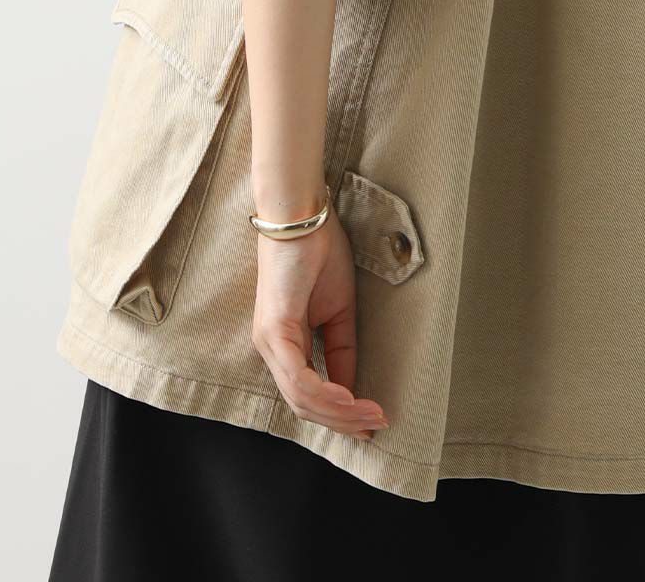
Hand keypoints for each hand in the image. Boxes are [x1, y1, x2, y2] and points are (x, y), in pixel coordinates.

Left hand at [252, 208, 389, 439]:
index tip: (369, 423)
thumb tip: (350, 389)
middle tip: (375, 426)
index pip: (307, 394)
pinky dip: (326, 393)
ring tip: (371, 414)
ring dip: (340, 411)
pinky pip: (299, 376)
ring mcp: (269, 341)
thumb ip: (340, 351)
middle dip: (342, 420)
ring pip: (301, 397)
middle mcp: (270, 348)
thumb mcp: (339, 311)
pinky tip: (349, 398)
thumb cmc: (319, 254)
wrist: (303, 217)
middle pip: (304, 404)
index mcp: (284, 344)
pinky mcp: (274, 330)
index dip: (338, 414)